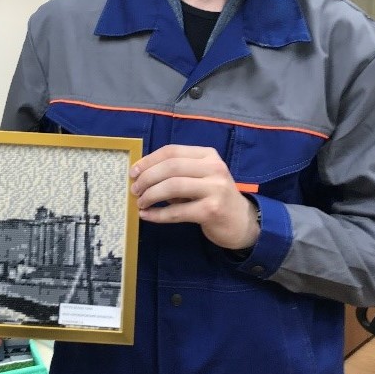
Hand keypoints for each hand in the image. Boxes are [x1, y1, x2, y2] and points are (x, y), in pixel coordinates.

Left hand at [129, 144, 259, 249]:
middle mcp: (214, 168)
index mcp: (208, 155)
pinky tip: (147, 215)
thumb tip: (141, 174)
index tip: (134, 172)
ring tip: (141, 202)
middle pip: (171, 167)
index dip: (149, 160)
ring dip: (151, 195)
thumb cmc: (213, 197)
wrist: (241, 221)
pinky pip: (177, 211)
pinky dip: (158, 214)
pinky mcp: (212, 210)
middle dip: (147, 178)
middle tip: (135, 189)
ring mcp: (215, 189)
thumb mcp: (199, 178)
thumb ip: (176, 173)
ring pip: (173, 187)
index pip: (172, 151)